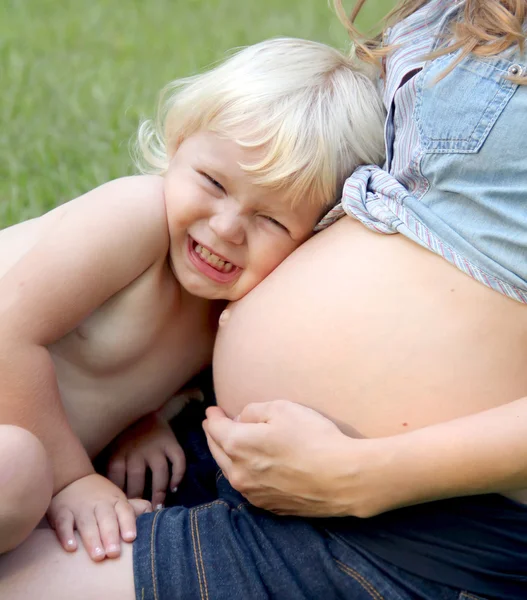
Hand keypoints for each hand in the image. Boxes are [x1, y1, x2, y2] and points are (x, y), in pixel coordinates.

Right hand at [47, 473, 150, 560]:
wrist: (71, 479)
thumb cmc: (100, 496)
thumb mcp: (118, 499)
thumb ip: (135, 508)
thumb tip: (155, 515)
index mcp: (115, 501)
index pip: (124, 510)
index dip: (128, 523)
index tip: (131, 538)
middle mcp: (99, 503)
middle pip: (106, 519)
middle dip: (111, 535)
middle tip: (114, 553)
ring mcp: (80, 507)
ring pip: (86, 523)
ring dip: (92, 539)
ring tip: (97, 556)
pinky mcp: (61, 511)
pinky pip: (63, 523)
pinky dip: (66, 535)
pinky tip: (70, 548)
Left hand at [107, 412, 185, 508]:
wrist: (142, 408)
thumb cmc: (124, 435)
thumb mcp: (110, 449)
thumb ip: (109, 469)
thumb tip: (104, 496)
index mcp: (119, 453)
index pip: (117, 481)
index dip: (120, 498)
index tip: (122, 511)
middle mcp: (137, 451)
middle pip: (138, 480)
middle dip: (139, 499)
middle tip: (141, 514)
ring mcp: (156, 447)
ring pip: (159, 473)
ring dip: (159, 492)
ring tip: (158, 507)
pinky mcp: (171, 442)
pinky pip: (178, 462)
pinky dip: (177, 476)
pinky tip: (174, 487)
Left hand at [203, 400, 372, 516]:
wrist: (342, 478)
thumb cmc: (313, 438)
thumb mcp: (282, 409)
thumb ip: (253, 411)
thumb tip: (240, 420)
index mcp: (238, 446)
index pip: (215, 428)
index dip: (212, 417)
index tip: (212, 410)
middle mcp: (238, 473)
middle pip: (216, 451)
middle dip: (212, 435)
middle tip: (212, 425)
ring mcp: (253, 493)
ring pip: (230, 470)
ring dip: (226, 455)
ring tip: (229, 443)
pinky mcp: (269, 506)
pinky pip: (248, 485)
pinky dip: (243, 472)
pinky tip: (251, 466)